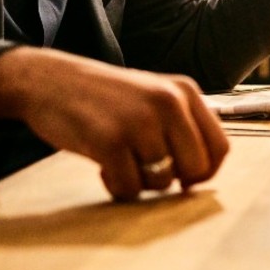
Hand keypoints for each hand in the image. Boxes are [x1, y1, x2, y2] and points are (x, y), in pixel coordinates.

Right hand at [0, 47, 229, 200]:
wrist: (50, 81)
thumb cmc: (105, 98)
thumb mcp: (153, 98)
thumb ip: (182, 126)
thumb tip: (202, 176)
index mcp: (184, 91)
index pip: (219, 147)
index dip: (204, 172)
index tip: (183, 178)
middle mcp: (168, 102)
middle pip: (196, 169)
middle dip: (174, 181)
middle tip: (146, 170)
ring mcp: (140, 121)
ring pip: (163, 182)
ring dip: (141, 183)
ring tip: (122, 163)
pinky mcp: (110, 140)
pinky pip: (130, 188)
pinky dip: (118, 188)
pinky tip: (104, 169)